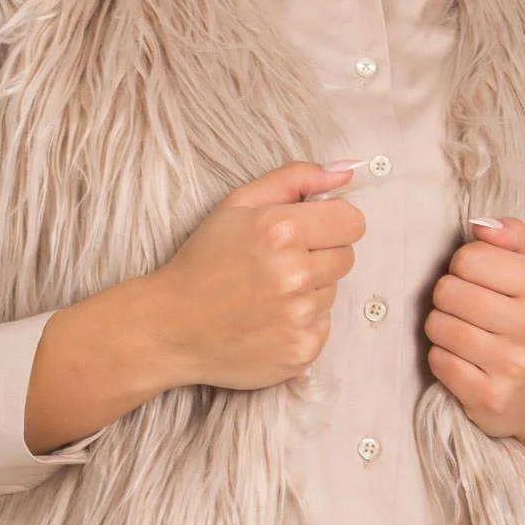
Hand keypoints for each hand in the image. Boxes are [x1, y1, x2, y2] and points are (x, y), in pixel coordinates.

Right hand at [148, 160, 365, 391]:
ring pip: (332, 293)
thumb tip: (346, 173)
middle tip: (278, 265)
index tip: (309, 232)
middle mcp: (295, 275)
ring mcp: (300, 318)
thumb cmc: (204, 261)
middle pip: (346, 258)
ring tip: (266, 295)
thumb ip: (295, 178)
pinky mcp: (302, 352)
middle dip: (319, 257)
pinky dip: (300, 324)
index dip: (331, 224)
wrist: (172, 327)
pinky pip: (321, 327)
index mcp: (281, 231)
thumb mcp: (238, 204)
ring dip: (308, 291)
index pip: (352, 221)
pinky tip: (267, 321)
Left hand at [422, 215, 524, 442]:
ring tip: (465, 334)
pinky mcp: (489, 397)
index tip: (477, 281)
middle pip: (447, 290)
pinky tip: (465, 360)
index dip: (463, 266)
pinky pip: (438, 361)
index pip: (469, 257)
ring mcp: (514, 366)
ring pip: (437, 326)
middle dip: (448, 297)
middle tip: (467, 310)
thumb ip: (513, 237)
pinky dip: (443, 357)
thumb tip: (478, 223)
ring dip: (442, 327)